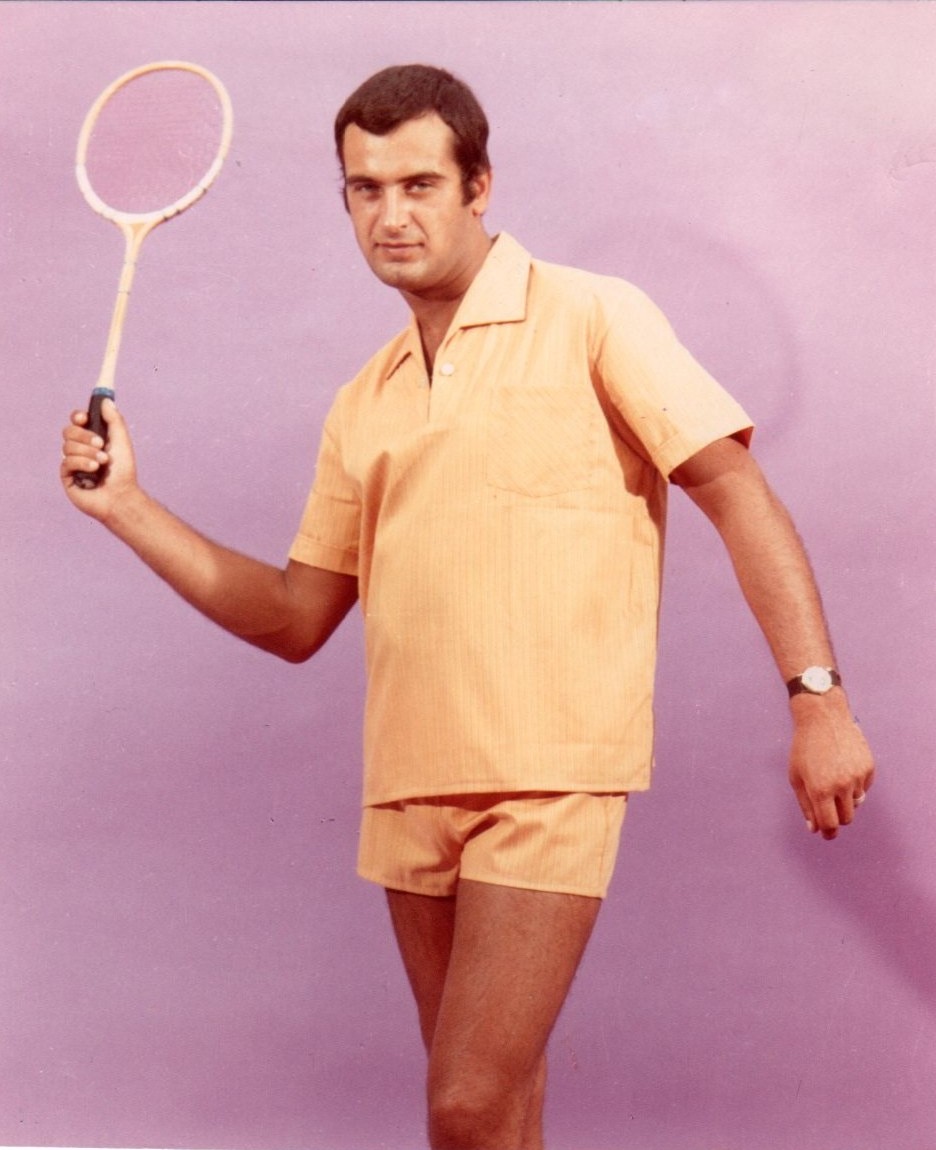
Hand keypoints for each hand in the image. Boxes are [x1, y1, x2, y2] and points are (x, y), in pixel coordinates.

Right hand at [61, 398, 137, 519]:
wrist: (122, 496)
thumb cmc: (123, 471)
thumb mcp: (121, 441)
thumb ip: (114, 420)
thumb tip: (106, 400)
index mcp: (92, 439)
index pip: (77, 421)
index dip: (77, 416)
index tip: (84, 418)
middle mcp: (80, 449)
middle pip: (68, 431)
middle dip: (84, 436)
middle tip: (101, 445)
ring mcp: (72, 463)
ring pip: (67, 446)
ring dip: (87, 452)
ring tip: (103, 462)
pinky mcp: (67, 477)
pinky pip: (66, 462)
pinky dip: (82, 463)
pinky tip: (93, 470)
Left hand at [788, 692, 874, 839]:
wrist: (823, 718)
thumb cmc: (804, 748)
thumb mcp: (796, 776)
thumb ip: (806, 805)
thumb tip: (815, 828)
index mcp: (820, 789)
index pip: (830, 824)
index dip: (828, 833)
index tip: (827, 834)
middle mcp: (841, 785)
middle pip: (846, 818)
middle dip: (837, 817)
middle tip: (828, 806)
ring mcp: (857, 776)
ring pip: (856, 803)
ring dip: (845, 799)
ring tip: (833, 779)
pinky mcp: (869, 768)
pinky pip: (864, 788)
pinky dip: (855, 785)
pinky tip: (843, 768)